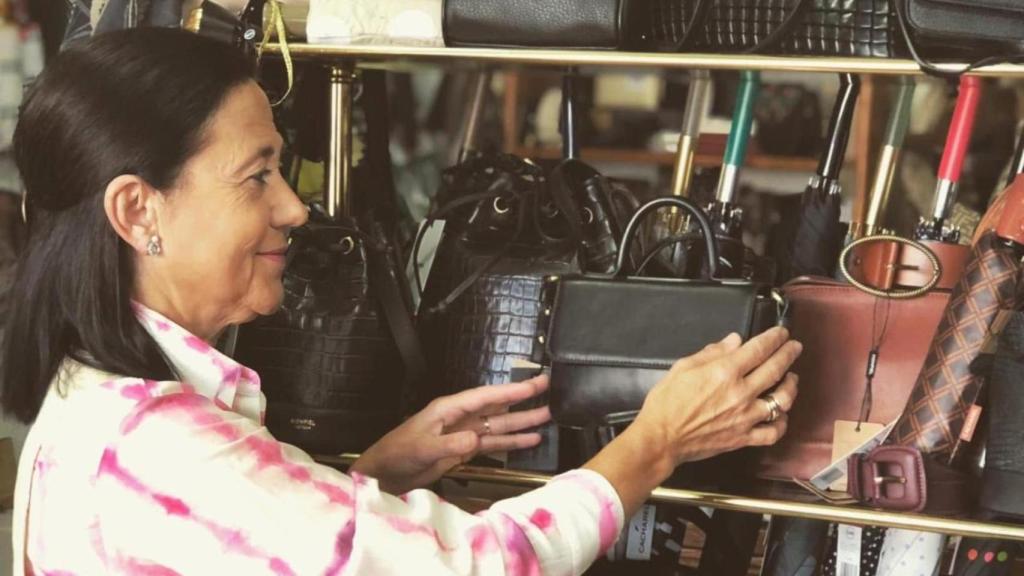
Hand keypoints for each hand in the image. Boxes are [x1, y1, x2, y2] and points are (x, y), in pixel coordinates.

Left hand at [350, 375, 550, 494]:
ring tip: (548, 416)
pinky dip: (511, 443)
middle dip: (522, 398)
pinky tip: (530, 441)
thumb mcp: (422, 448)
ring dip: (522, 422)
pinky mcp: (464, 451)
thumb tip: (476, 439)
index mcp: (449, 409)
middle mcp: (460, 417)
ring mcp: (464, 434)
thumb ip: (450, 444)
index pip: (485, 397)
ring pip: (498, 425)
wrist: (384, 475)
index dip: (511, 390)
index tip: (534, 384)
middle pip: (496, 406)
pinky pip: (492, 444)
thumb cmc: (398, 455)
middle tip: (549, 388)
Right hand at [583, 328, 800, 517]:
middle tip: (794, 347)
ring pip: (782, 400)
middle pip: (776, 369)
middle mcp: (740, 393)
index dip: (774, 338)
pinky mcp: (744, 438)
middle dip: (789, 354)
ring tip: (791, 378)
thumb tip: (735, 340)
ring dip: (791, 386)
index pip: (759, 349)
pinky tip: (781, 414)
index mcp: (724, 372)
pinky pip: (773, 432)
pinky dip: (781, 422)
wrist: (661, 438)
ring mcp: (745, 417)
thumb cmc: (667, 402)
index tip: (781, 333)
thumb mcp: (683, 367)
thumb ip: (712, 352)